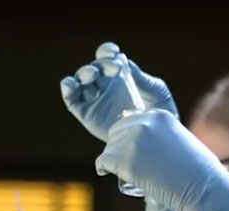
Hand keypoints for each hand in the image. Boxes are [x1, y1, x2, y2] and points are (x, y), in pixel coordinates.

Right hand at [60, 42, 177, 142]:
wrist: (159, 139)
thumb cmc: (161, 112)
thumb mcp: (156, 91)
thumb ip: (141, 77)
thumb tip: (124, 61)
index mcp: (120, 75)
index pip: (108, 57)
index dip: (107, 52)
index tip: (115, 53)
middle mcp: (105, 85)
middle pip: (94, 68)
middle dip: (100, 65)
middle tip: (114, 69)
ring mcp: (95, 99)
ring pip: (80, 81)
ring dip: (84, 74)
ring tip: (93, 75)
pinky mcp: (87, 114)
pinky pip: (72, 99)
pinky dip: (68, 89)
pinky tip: (71, 83)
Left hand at [96, 109, 228, 210]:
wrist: (203, 189)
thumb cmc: (202, 172)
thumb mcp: (185, 143)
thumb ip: (167, 139)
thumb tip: (155, 148)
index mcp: (160, 117)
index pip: (132, 119)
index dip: (127, 133)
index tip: (127, 146)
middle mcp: (145, 124)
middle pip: (117, 130)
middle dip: (116, 144)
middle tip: (118, 159)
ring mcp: (134, 142)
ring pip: (110, 146)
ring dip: (110, 156)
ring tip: (113, 168)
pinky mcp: (126, 161)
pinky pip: (105, 160)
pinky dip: (102, 166)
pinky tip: (103, 171)